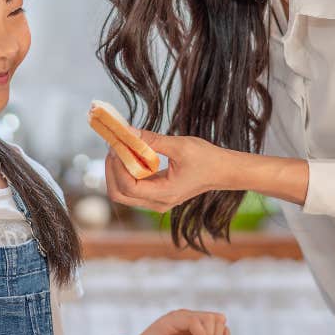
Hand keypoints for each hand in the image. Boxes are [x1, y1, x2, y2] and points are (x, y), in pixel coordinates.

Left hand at [105, 130, 230, 211]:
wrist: (222, 171)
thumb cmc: (206, 159)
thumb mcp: (180, 145)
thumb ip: (152, 140)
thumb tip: (127, 132)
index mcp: (164, 193)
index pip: (128, 186)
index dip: (118, 166)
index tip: (117, 145)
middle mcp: (157, 202)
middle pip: (119, 194)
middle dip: (111, 170)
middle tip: (113, 147)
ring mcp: (156, 201)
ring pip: (123, 192)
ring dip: (117, 170)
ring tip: (121, 148)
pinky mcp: (156, 194)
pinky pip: (133, 187)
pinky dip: (127, 171)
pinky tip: (130, 154)